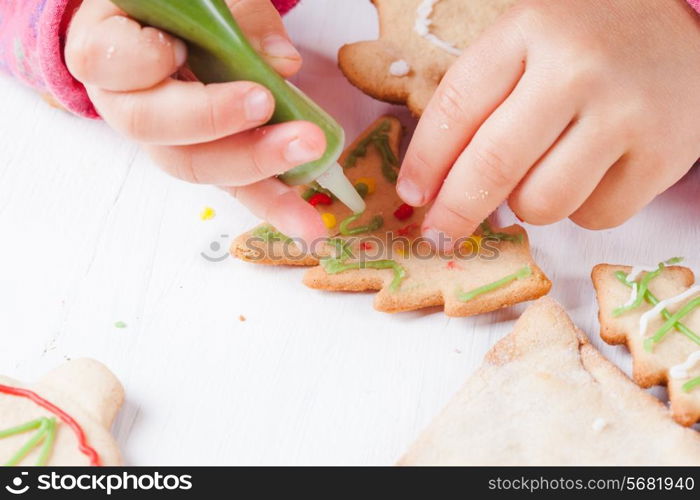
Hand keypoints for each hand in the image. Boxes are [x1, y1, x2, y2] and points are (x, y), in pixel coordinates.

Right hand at [66, 0, 327, 243]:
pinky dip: (275, 203)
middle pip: (155, 127)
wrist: (168, 32)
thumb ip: (237, 15)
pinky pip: (236, 188)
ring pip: (197, 165)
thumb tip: (282, 64)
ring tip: (307, 152)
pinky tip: (306, 225)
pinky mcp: (208, 163)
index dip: (144, 61)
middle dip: (213, 119)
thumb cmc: (179, 10)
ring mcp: (167, 142)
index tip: (180, 50)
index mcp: (109, 49)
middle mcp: (127, 103)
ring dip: (256, 165)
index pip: (107, 62)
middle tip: (265, 103)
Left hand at [397, 0, 699, 249]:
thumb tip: (430, 187)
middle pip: (494, 166)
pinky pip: (594, 217)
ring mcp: (625, 114)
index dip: (424, 163)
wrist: (679, 33)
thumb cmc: (583, 44)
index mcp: (528, 31)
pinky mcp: (663, 156)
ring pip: (542, 203)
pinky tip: (587, 175)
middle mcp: (577, 70)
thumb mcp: (523, 47)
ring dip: (525, 205)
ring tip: (538, 176)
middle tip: (441, 229)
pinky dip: (578, 209)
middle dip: (456, 210)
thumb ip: (477, 103)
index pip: (456, 109)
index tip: (413, 195)